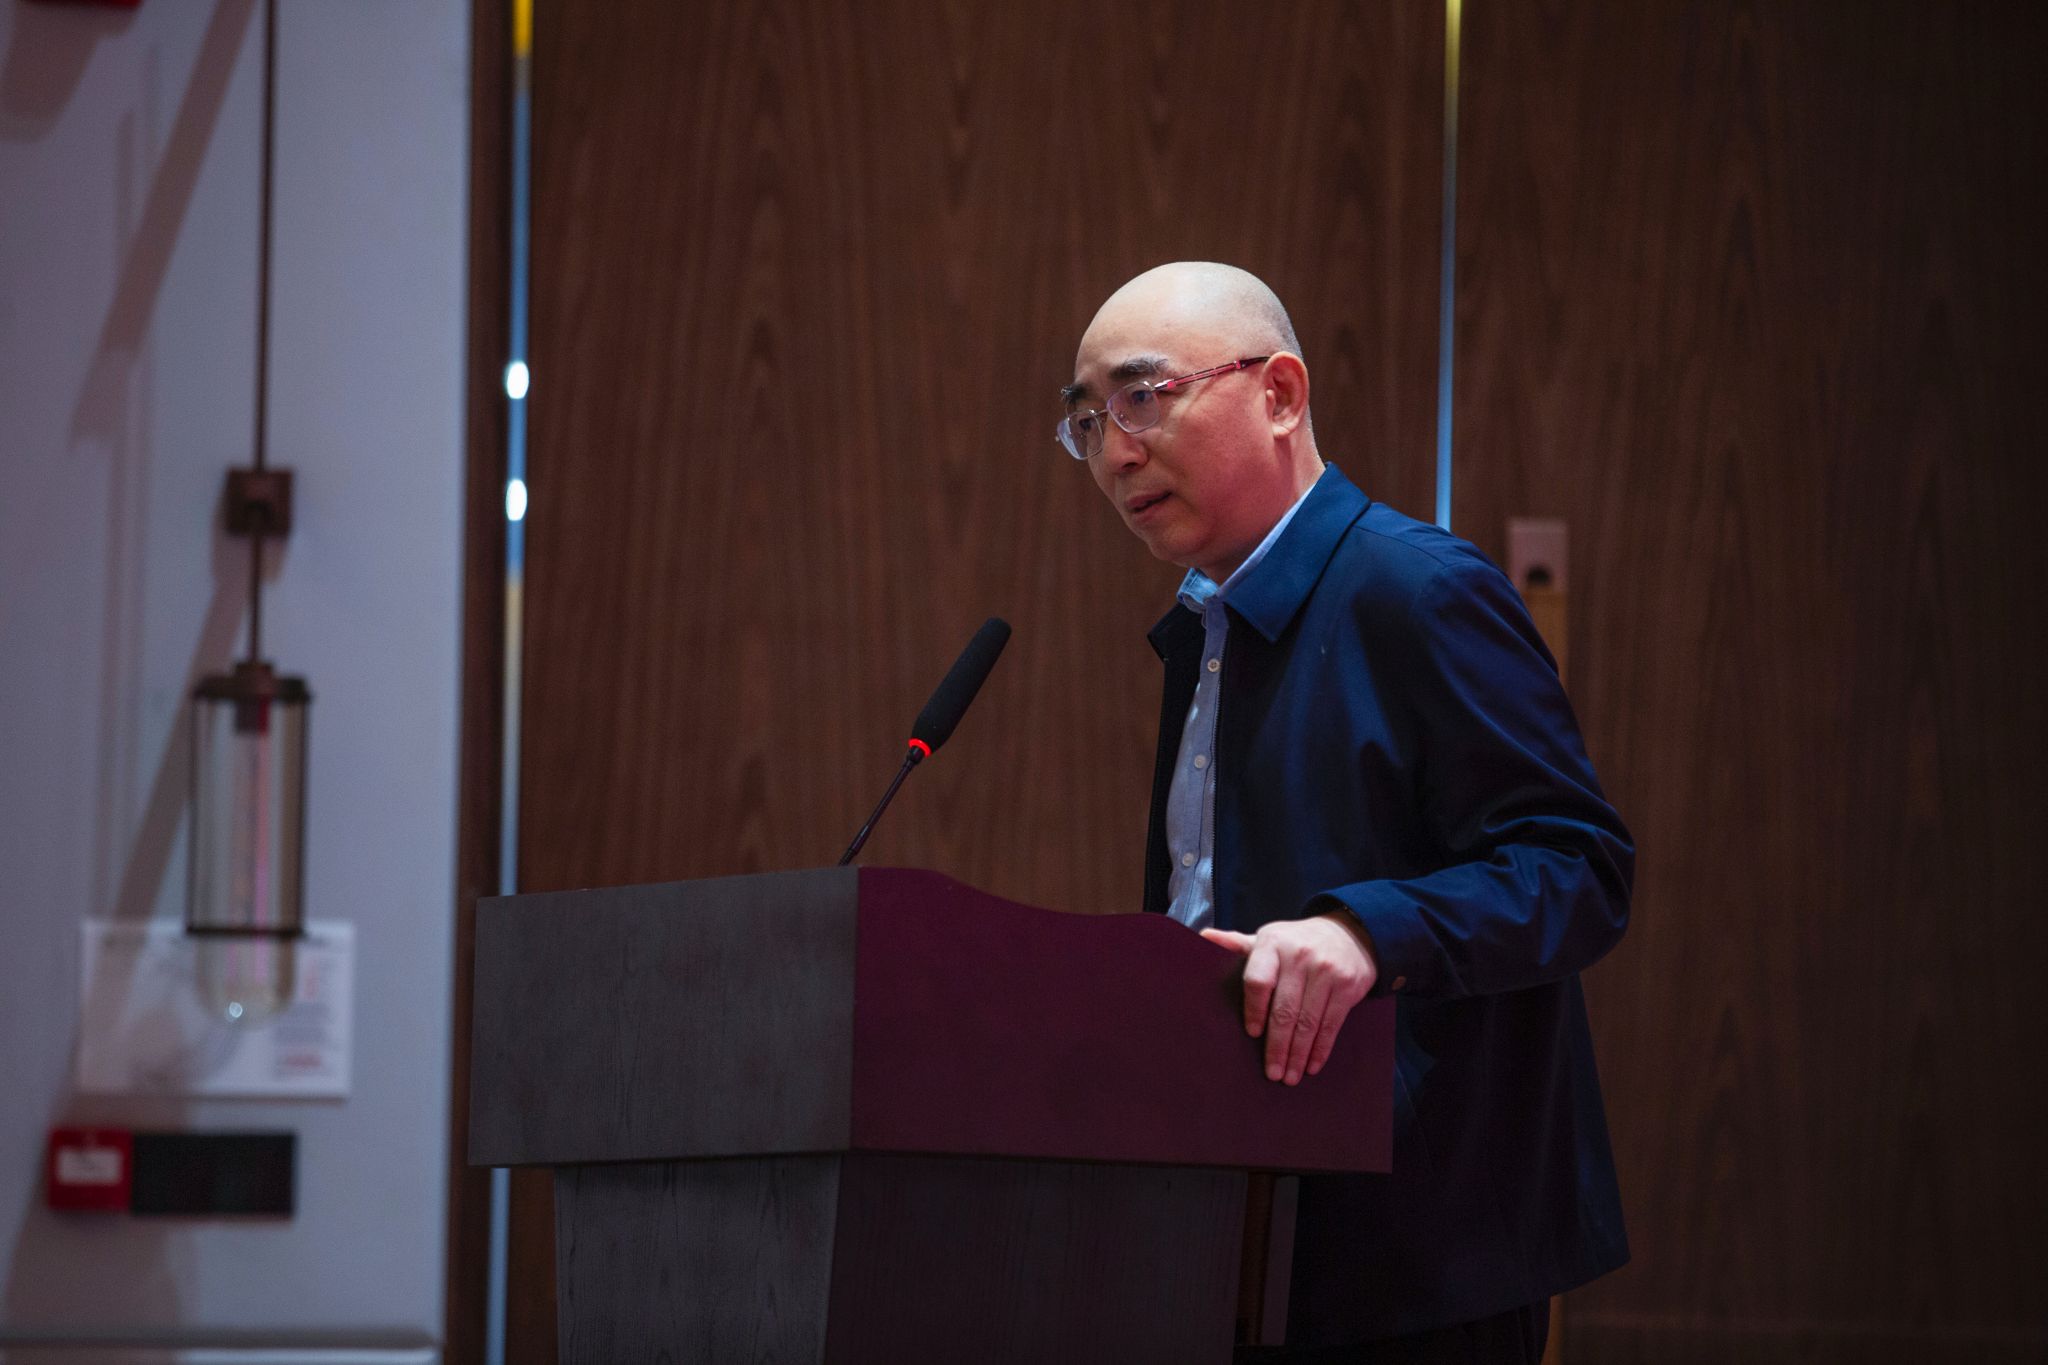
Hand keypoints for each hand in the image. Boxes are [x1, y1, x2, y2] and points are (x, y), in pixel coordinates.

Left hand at [1201, 912, 1377, 1084]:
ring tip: (1289, 1077)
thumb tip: (1205, 936)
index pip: (1258, 981)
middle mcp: (1300, 956)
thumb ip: (1238, 944)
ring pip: (1309, 1022)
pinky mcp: (1347, 987)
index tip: (1252, 1034)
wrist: (1349, 933)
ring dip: (1298, 1055)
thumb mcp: (1269, 939)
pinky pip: (1332, 1025)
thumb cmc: (1297, 943)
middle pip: (1285, 1010)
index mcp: (1273, 943)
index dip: (1254, 1010)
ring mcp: (1326, 971)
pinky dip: (1320, 1049)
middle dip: (1277, 1047)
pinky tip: (1312, 1066)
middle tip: (1272, 1073)